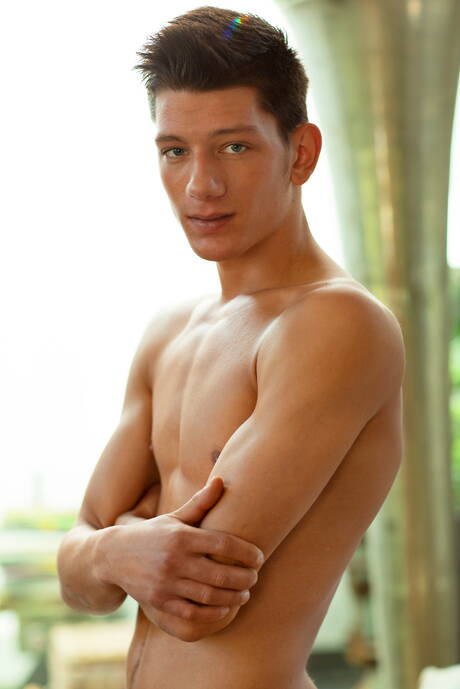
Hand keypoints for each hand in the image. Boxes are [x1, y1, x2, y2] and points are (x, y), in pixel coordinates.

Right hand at [101, 477, 263, 626]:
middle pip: (221, 573)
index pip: (223, 544)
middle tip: (255, 577)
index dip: (246, 552)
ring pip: (211, 596)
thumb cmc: (152, 534)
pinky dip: (214, 613)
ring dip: (234, 596)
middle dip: (245, 578)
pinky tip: (226, 607)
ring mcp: (167, 583)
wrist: (112, 556)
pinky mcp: (161, 602)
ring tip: (246, 592)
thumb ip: (200, 503)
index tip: (260, 557)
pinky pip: (194, 613)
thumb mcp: (174, 517)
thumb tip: (222, 480)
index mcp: (182, 536)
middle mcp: (175, 560)